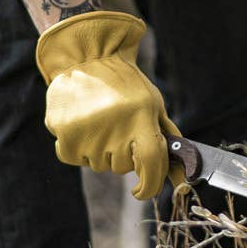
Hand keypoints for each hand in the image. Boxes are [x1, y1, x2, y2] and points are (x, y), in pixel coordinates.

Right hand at [34, 11, 178, 201]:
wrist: (86, 57)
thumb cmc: (125, 85)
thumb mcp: (153, 105)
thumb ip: (166, 140)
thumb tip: (182, 179)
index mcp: (142, 116)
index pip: (151, 164)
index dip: (150, 184)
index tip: (143, 190)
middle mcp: (116, 126)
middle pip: (121, 167)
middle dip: (122, 155)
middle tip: (116, 128)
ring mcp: (88, 131)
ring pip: (97, 165)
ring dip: (99, 151)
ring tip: (97, 121)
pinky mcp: (64, 132)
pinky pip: (73, 158)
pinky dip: (76, 148)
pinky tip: (80, 125)